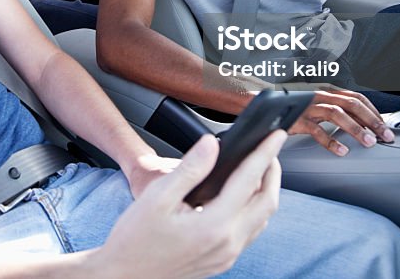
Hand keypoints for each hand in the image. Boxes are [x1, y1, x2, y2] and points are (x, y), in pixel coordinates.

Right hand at [95, 131, 285, 278]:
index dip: (264, 153)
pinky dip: (254, 209)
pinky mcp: (222, 261)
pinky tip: (241, 197)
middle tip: (270, 149)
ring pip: (262, 219)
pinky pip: (250, 232)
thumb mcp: (157, 196)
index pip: (249, 181)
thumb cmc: (134, 238)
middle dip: (273, 172)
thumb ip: (190, 169)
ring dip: (266, 192)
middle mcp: (227, 243)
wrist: (124, 276)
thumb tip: (211, 144)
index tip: (276, 135)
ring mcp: (227, 256)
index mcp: (213, 225)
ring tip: (258, 169)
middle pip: (267, 202)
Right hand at [286, 87, 393, 155]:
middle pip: (352, 104)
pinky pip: (316, 130)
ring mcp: (308, 107)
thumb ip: (336, 113)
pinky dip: (331, 141)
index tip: (384, 125)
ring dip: (356, 128)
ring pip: (336, 113)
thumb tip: (361, 125)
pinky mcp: (297, 120)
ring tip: (368, 142)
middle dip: (372, 120)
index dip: (373, 111)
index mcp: (327, 93)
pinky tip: (341, 151)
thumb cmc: (292, 110)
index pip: (356, 98)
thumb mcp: (317, 108)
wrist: (262, 108)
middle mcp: (320, 97)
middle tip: (385, 135)